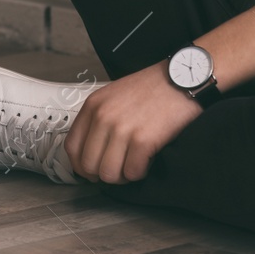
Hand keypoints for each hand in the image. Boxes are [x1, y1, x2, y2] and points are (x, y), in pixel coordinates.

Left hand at [64, 60, 203, 183]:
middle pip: (89, 165)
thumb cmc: (152, 88)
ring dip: (123, 175)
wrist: (182, 78)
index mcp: (93, 105)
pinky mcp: (143, 140)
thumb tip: (92, 151)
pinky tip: (148, 158)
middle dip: (104, 173)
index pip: (72, 148)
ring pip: (109, 174)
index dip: (81, 166)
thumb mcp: (114, 96)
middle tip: (119, 168)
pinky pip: (133, 172)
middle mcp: (103, 117)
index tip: (92, 170)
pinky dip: (141, 171)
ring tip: (134, 163)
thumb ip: (99, 119)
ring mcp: (122, 129)